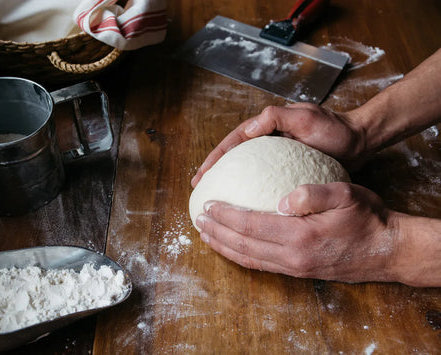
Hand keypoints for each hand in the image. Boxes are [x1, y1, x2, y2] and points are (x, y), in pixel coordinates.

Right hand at [191, 103, 365, 187]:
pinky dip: (250, 194)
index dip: (215, 160)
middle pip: (233, 158)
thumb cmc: (334, 128)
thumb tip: (248, 128)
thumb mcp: (306, 117)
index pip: (232, 143)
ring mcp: (277, 158)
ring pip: (245, 172)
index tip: (202, 176)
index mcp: (266, 128)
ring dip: (229, 185)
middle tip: (200, 192)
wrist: (359, 141)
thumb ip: (277, 117)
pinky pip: (262, 183)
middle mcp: (267, 142)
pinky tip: (246, 209)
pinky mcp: (287, 172)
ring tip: (216, 203)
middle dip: (214, 174)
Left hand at [195, 182, 400, 283]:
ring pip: (249, 258)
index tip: (208, 205)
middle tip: (197, 220)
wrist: (388, 250)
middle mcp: (293, 256)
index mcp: (300, 235)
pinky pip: (262, 265)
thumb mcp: (346, 194)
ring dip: (224, 247)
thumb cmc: (368, 218)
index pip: (250, 224)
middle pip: (243, 245)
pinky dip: (242, 256)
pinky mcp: (299, 271)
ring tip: (206, 235)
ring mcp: (295, 267)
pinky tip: (233, 248)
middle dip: (216, 232)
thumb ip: (312, 194)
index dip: (226, 215)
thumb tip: (282, 200)